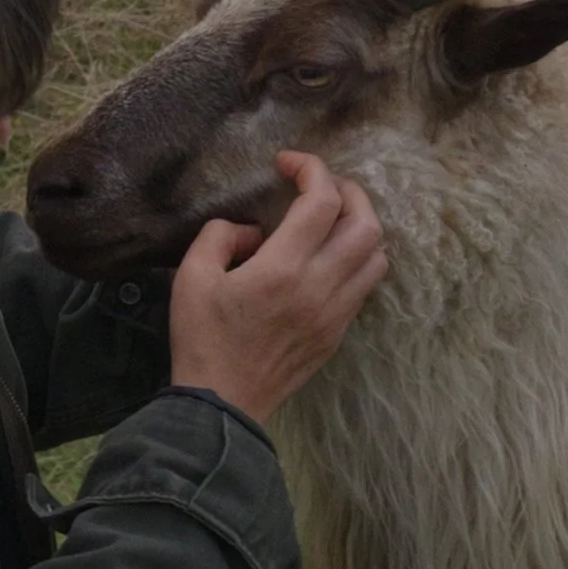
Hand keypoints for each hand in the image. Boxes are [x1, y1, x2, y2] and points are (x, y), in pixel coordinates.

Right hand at [168, 151, 387, 422]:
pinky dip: (359, 259)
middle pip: (366, 222)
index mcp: (283, 269)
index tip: (287, 163)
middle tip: (319, 186)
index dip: (312, 168)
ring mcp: (335, 313)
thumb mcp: (191, 276)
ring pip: (377, 255)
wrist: (221, 404)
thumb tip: (256, 231)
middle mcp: (320, 287)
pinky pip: (366, 285)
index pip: (322, 201)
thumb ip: (222, 235)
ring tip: (332, 219)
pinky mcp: (338, 333)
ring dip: (361, 226)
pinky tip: (331, 257)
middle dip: (348, 190)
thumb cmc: (202, 338)